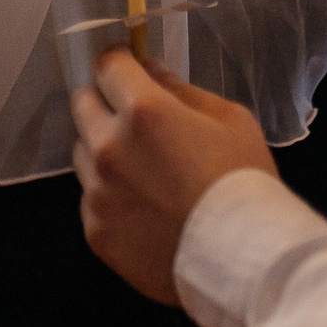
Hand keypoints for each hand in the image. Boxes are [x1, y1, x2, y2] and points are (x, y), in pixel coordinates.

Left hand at [71, 49, 274, 305]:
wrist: (243, 263)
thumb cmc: (245, 183)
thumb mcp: (230, 120)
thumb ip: (182, 91)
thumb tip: (150, 73)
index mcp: (142, 112)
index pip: (108, 66)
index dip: (119, 64)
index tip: (129, 71)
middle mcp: (108, 147)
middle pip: (82, 104)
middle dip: (104, 102)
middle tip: (132, 119)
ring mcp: (97, 192)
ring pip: (82, 153)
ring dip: (103, 150)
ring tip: (142, 171)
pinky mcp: (95, 231)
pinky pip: (91, 199)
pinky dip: (110, 196)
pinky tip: (143, 210)